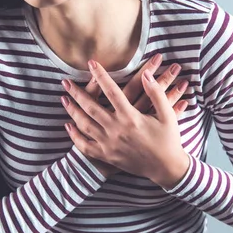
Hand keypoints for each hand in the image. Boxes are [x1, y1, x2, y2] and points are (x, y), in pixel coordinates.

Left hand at [61, 55, 189, 188]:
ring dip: (72, 111)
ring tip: (64, 99)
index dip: (100, 75)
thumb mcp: (167, 115)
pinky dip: (75, 136)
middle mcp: (116, 130)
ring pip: (84, 125)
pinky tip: (69, 126)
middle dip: (76, 93)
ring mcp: (109, 144)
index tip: (91, 63)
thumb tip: (146, 74)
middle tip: (65, 81)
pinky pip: (85, 146)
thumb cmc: (169, 140)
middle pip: (90, 107)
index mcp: (131, 117)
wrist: (166, 169)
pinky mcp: (107, 156)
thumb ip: (156, 93)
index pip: (111, 91)